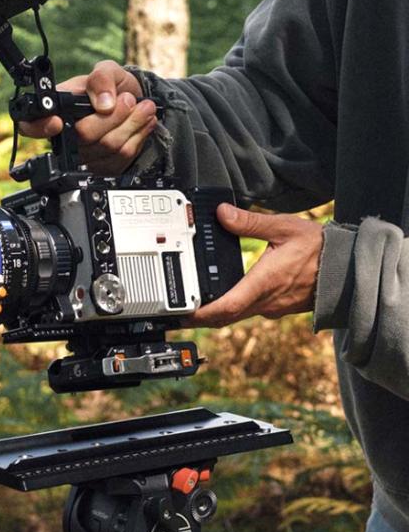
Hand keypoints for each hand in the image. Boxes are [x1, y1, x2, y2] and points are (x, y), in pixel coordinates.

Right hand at [19, 60, 157, 174]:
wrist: (135, 103)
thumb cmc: (113, 87)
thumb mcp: (107, 70)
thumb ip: (101, 78)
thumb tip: (103, 103)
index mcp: (57, 110)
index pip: (31, 126)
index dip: (40, 127)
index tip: (57, 122)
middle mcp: (66, 136)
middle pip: (84, 136)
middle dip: (113, 117)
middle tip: (128, 99)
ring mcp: (84, 156)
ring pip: (107, 147)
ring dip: (132, 124)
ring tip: (145, 107)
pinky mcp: (103, 167)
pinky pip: (121, 157)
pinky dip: (138, 137)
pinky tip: (143, 123)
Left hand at [187, 204, 323, 327]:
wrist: (349, 267)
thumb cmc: (321, 249)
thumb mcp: (283, 228)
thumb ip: (250, 222)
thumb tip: (223, 214)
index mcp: (264, 283)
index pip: (227, 306)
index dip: (202, 313)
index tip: (184, 314)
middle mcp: (266, 301)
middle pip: (226, 316)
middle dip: (202, 317)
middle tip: (180, 313)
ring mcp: (273, 307)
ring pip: (238, 315)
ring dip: (217, 313)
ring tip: (197, 305)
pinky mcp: (279, 306)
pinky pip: (251, 311)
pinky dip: (234, 308)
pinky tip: (227, 296)